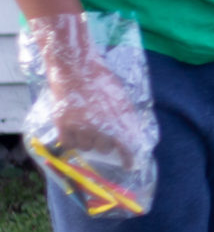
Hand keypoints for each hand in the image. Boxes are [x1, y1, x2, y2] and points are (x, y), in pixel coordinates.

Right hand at [31, 15, 149, 162]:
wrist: (75, 66)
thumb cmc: (100, 79)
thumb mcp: (120, 97)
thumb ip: (127, 117)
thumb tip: (133, 135)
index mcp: (117, 118)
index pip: (126, 145)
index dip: (128, 157)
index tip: (129, 165)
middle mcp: (100, 125)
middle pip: (105, 148)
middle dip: (105, 142)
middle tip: (101, 130)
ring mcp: (80, 125)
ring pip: (86, 147)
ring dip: (88, 141)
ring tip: (87, 126)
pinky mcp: (62, 123)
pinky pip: (68, 143)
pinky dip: (72, 140)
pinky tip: (75, 131)